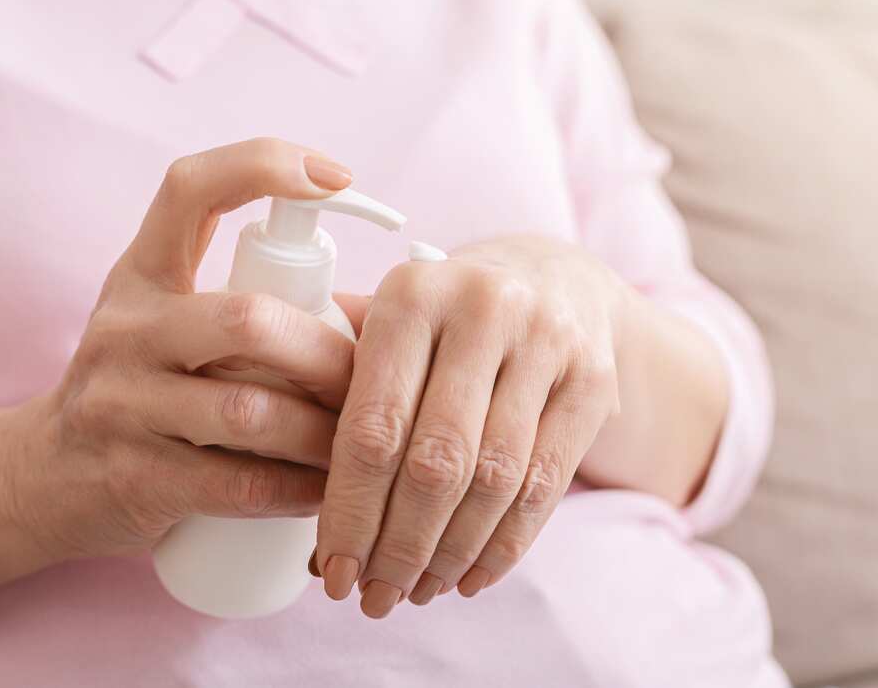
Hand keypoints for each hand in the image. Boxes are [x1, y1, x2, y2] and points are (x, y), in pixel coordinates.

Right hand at [2, 138, 357, 558]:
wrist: (42, 478)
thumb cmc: (141, 388)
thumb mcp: (171, 325)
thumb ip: (258, 302)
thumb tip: (381, 314)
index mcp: (142, 275)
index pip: (192, 189)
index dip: (264, 165)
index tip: (337, 175)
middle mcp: (127, 329)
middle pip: (249, 320)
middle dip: (328, 354)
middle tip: (368, 381)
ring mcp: (122, 404)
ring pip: (251, 413)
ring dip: (324, 433)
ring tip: (358, 444)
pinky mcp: (135, 478)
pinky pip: (241, 485)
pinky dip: (298, 490)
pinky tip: (326, 491)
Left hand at [314, 236, 625, 616]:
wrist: (555, 280)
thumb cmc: (443, 319)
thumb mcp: (387, 324)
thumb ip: (336, 386)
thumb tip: (284, 493)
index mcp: (412, 292)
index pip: (373, 424)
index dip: (351, 512)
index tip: (332, 570)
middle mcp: (484, 307)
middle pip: (437, 461)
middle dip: (400, 547)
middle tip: (376, 597)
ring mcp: (548, 342)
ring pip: (495, 481)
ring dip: (451, 554)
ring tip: (419, 591)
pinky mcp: (593, 381)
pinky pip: (545, 485)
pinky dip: (505, 545)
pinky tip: (470, 575)